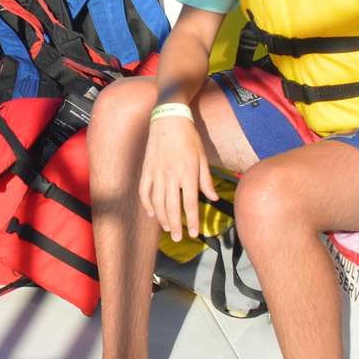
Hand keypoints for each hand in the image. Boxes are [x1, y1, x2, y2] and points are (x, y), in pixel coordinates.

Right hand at [138, 115, 218, 245]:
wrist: (168, 119)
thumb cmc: (189, 138)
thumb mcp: (202, 158)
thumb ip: (206, 180)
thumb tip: (213, 198)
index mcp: (187, 174)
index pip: (190, 204)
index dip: (192, 221)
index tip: (195, 234)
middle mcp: (171, 176)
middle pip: (172, 208)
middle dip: (176, 226)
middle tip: (178, 239)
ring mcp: (156, 174)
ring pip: (157, 203)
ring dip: (162, 218)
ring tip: (167, 229)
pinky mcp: (147, 170)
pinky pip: (144, 192)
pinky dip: (147, 205)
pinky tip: (152, 214)